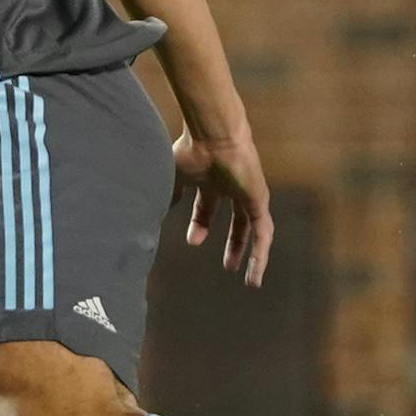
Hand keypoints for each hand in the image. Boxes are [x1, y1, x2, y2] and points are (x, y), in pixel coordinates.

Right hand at [172, 129, 273, 286]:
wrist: (212, 136)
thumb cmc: (190, 151)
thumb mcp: (172, 178)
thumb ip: (166, 196)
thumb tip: (152, 213)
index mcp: (211, 181)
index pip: (207, 208)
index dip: (200, 226)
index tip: (193, 242)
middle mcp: (232, 187)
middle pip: (237, 222)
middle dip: (233, 243)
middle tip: (228, 266)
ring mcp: (248, 193)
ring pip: (253, 229)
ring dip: (251, 254)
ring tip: (250, 279)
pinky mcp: (259, 200)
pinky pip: (263, 233)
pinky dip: (261, 253)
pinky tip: (256, 272)